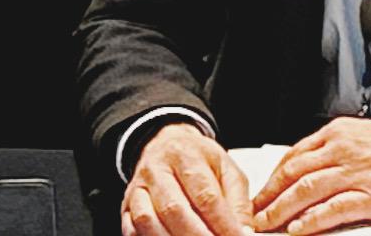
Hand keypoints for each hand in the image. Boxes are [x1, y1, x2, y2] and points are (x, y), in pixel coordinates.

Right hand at [122, 123, 253, 235]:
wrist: (165, 143)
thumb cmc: (199, 159)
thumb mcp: (226, 168)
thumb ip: (237, 202)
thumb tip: (244, 234)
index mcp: (186, 155)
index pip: (205, 196)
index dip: (223, 224)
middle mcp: (157, 169)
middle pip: (175, 209)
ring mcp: (138, 187)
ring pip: (148, 221)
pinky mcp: (127, 204)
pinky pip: (131, 228)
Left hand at [253, 118, 370, 234]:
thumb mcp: (360, 135)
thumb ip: (332, 150)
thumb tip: (303, 169)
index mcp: (337, 133)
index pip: (294, 155)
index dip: (273, 177)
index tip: (261, 192)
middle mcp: (342, 150)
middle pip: (293, 173)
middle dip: (269, 195)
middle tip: (254, 212)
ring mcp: (355, 173)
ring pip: (306, 191)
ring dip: (281, 209)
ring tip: (267, 224)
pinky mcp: (369, 196)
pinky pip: (332, 210)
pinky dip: (311, 220)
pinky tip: (298, 228)